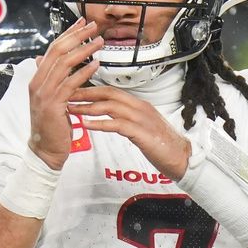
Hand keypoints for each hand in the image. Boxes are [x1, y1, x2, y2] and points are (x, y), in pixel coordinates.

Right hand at [28, 19, 101, 169]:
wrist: (45, 150)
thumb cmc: (51, 126)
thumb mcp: (49, 98)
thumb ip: (49, 78)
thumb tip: (44, 59)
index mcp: (38, 80)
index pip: (53, 50)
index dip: (68, 34)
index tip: (82, 23)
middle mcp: (38, 83)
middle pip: (58, 51)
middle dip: (77, 36)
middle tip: (93, 26)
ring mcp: (44, 94)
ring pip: (64, 64)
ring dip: (83, 50)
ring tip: (98, 43)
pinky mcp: (54, 105)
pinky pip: (70, 84)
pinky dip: (84, 72)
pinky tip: (95, 65)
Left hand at [68, 84, 192, 179]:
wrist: (182, 158)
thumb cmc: (162, 145)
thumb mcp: (143, 127)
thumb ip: (127, 119)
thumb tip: (110, 117)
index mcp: (139, 105)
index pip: (111, 91)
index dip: (91, 89)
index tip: (73, 91)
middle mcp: (140, 107)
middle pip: (108, 94)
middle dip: (85, 93)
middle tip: (65, 94)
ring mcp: (141, 119)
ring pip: (110, 107)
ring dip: (88, 107)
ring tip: (71, 109)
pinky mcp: (142, 133)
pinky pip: (117, 125)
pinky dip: (100, 124)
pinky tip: (87, 125)